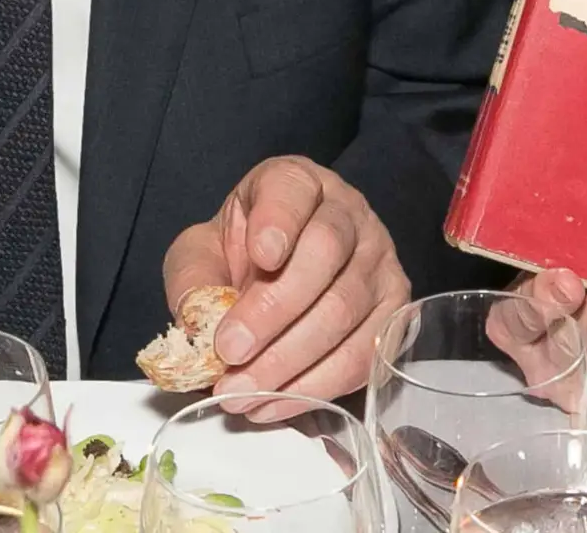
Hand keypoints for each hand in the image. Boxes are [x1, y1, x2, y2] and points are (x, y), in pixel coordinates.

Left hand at [162, 156, 408, 411]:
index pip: (294, 190)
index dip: (280, 221)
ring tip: (240, 392)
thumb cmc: (238, 257)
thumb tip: (198, 327)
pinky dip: (315, 386)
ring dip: (289, 360)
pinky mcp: (393, 311)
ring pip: (345, 310)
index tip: (262, 255)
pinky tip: (272, 403)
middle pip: (325, 254)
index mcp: (296, 183)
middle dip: (274, 311)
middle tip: (229, 352)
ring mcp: (379, 261)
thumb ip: (193, 280)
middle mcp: (348, 213)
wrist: (279, 275)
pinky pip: (363, 354)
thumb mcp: (201, 253)